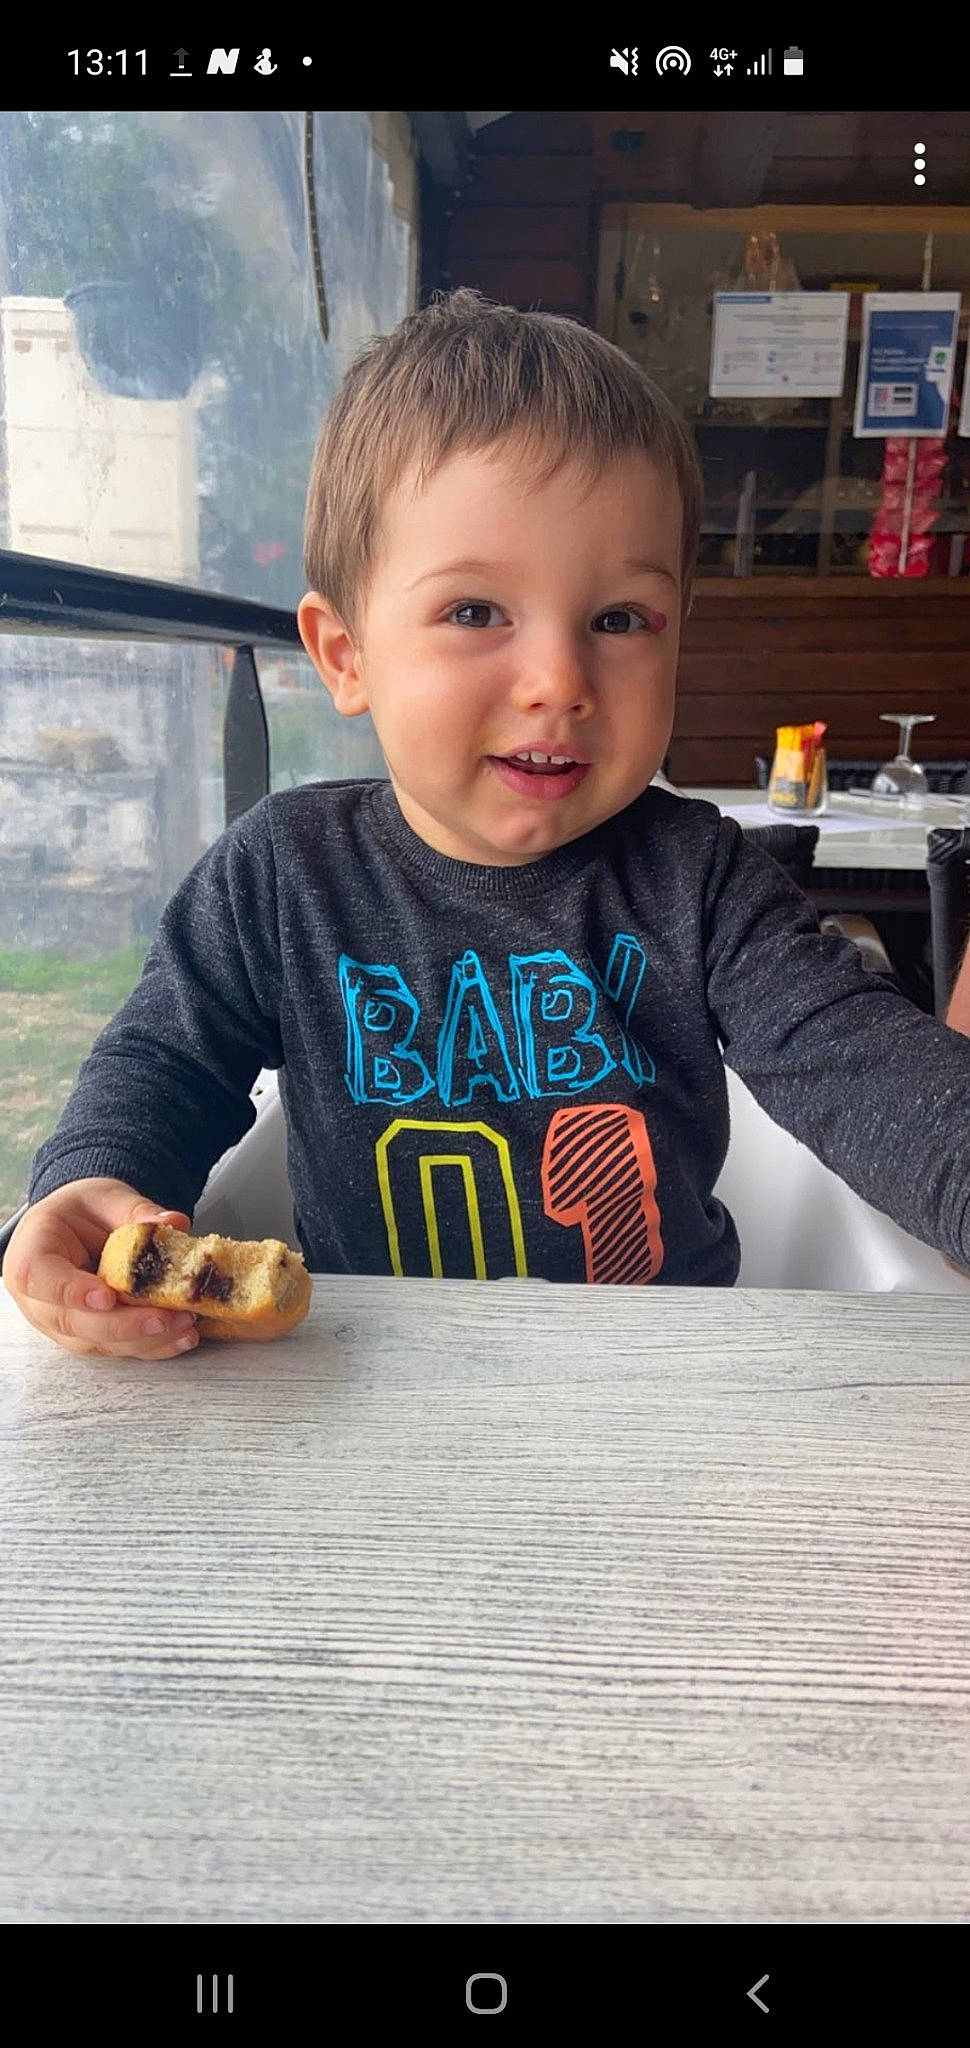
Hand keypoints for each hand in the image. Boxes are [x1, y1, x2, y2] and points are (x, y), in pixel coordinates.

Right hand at [3, 1179, 199, 1359]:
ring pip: (97, 1342)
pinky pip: (117, 1348)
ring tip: (185, 1324)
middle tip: (165, 1317)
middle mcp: (38, 1298)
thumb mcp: (105, 1197)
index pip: (39, 1278)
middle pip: (72, 1321)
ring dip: (143, 1339)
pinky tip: (182, 1338)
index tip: (107, 1297)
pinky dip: (152, 1346)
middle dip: (123, 1324)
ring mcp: (61, 1323)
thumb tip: (173, 1222)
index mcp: (30, 1253)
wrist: (76, 1227)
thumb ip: (135, 1211)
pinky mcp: (88, 1336)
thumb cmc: (81, 1211)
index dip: (71, 1292)